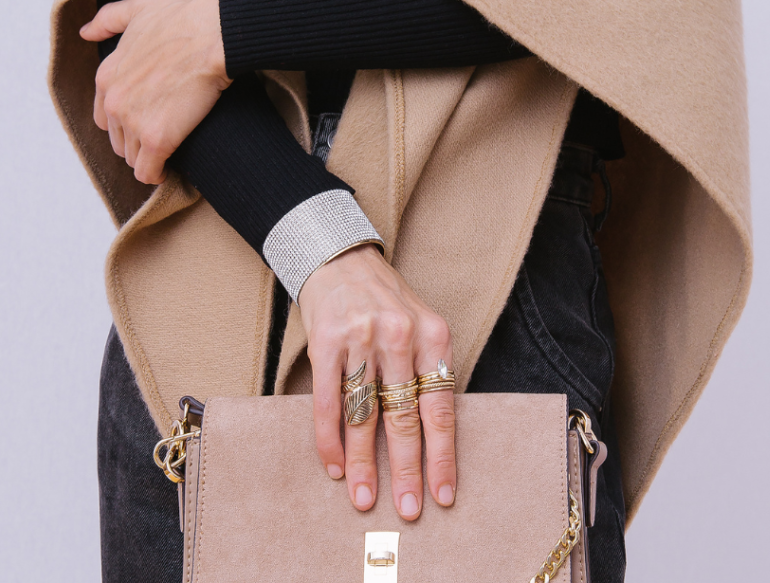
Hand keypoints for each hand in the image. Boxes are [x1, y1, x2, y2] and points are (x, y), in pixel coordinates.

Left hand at [79, 0, 230, 183]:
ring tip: (168, 152)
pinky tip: (168, 170)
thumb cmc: (184, 18)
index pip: (104, 116)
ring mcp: (134, 122)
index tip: (147, 120)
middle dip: (136, 141)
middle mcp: (113, 102)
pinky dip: (157, 174)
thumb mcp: (139, 9)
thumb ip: (108, 19)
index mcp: (107, 76)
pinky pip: (148, 172)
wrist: (215, 34)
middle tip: (162, 136)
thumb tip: (85, 31)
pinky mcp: (158, 139)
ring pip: (132, 158)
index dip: (126, 121)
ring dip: (148, 158)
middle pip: (117, 140)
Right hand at [299, 244, 455, 519]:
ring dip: (364, 462)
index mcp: (432, 335)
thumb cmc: (387, 302)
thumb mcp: (421, 326)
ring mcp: (361, 337)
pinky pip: (329, 401)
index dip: (442, 455)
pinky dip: (330, 439)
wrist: (343, 258)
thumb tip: (432, 441)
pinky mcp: (326, 340)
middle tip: (409, 510)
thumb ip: (427, 372)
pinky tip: (334, 466)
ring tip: (365, 498)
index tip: (444, 495)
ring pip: (364, 414)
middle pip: (404, 417)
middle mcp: (399, 335)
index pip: (440, 407)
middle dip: (406, 469)